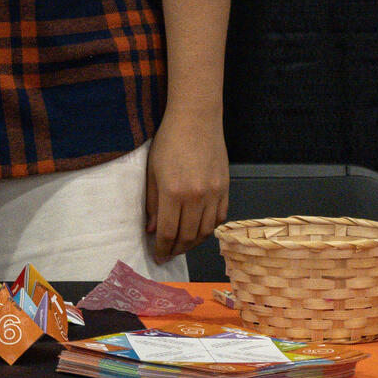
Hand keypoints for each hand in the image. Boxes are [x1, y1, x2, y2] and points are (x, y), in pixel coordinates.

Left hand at [144, 113, 228, 263]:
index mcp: (173, 193)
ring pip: (205, 231)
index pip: (168, 232)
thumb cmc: (168, 142)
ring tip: (182, 246)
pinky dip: (209, 229)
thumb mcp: (152, 172)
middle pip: (188, 236)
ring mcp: (214, 194)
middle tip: (168, 254)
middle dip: (176, 250)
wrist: (196, 120)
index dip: (162, 248)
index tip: (157, 257)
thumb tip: (152, 231)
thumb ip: (152, 204)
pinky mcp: (225, 188)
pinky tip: (199, 231)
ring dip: (193, 243)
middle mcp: (196, 197)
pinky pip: (219, 218)